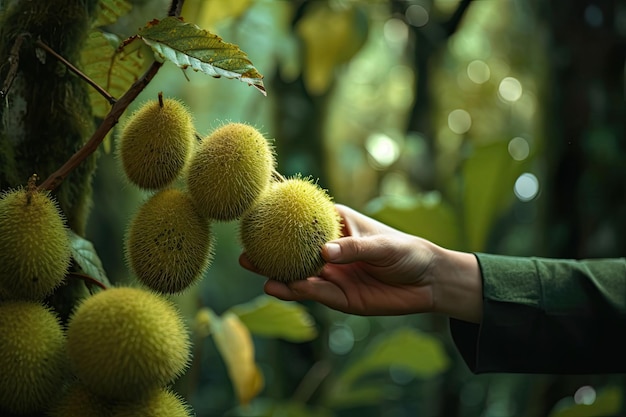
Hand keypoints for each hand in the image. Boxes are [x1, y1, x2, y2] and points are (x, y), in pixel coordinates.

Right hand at [239, 204, 481, 321]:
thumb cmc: (407, 252)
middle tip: (244, 249)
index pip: (306, 217)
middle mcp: (329, 250)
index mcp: (338, 226)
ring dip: (275, 272)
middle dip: (269, 249)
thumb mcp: (383, 245)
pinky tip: (279, 287)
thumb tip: (325, 253)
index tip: (256, 210)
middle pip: (294, 249)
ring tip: (254, 268)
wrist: (427, 283)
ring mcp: (332, 274)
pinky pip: (314, 293)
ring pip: (298, 274)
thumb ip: (355, 249)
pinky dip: (296, 291)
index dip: (282, 213)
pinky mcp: (339, 297)